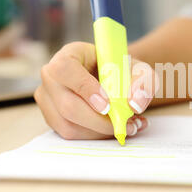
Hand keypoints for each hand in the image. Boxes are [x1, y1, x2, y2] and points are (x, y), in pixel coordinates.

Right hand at [34, 42, 157, 139]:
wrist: (110, 78)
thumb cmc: (120, 70)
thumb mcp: (138, 69)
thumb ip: (143, 81)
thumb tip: (135, 103)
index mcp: (68, 55)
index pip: (65, 70)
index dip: (85, 89)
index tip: (108, 105)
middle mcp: (51, 77)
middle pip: (67, 105)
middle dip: (100, 121)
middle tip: (126, 124)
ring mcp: (48, 99)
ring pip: (68, 125)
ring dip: (100, 132)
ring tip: (127, 127)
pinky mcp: (52, 118)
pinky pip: (70, 134)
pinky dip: (95, 136)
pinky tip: (115, 129)